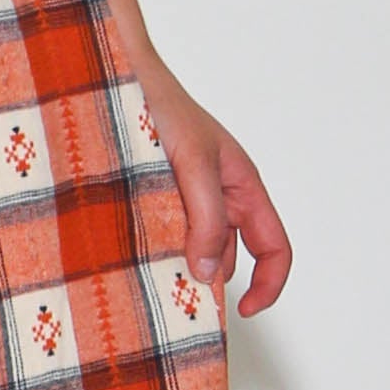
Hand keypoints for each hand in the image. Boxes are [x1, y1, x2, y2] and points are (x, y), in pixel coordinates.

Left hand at [129, 52, 293, 319]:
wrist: (115, 77)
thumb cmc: (163, 107)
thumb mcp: (194, 163)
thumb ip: (207, 219)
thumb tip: (211, 275)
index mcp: (242, 186)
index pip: (274, 248)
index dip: (268, 285)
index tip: (243, 312)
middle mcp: (217, 196)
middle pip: (228, 256)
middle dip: (207, 277)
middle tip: (173, 290)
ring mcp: (184, 197)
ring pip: (190, 248)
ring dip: (173, 262)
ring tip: (144, 265)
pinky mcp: (151, 196)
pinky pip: (160, 234)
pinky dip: (150, 247)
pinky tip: (128, 249)